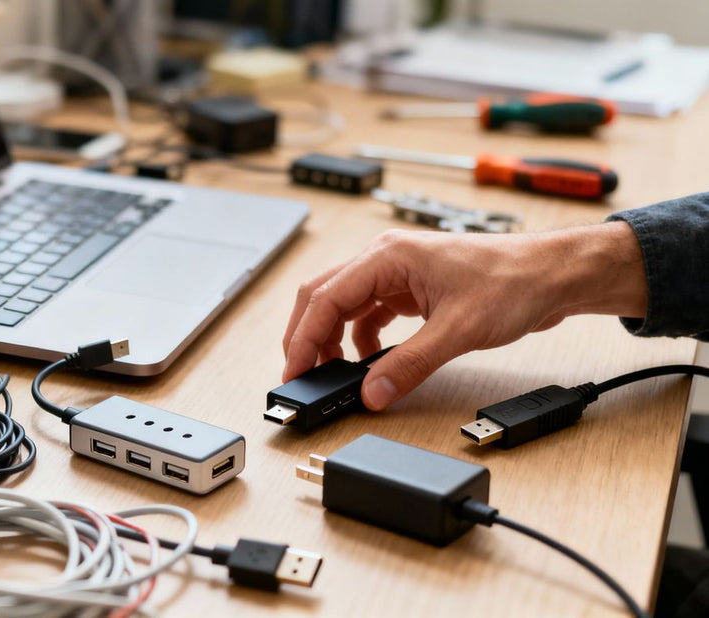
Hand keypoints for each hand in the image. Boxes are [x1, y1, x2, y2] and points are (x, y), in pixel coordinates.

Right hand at [282, 222, 646, 409]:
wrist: (552, 275)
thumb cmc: (513, 282)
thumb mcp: (457, 331)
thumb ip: (409, 365)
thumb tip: (372, 393)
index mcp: (388, 256)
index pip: (325, 298)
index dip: (303, 338)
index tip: (294, 370)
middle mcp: (386, 259)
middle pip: (323, 297)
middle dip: (307, 337)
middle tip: (300, 374)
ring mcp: (398, 274)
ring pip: (344, 305)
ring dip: (332, 339)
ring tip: (331, 372)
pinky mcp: (411, 290)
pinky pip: (369, 314)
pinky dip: (360, 339)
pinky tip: (368, 361)